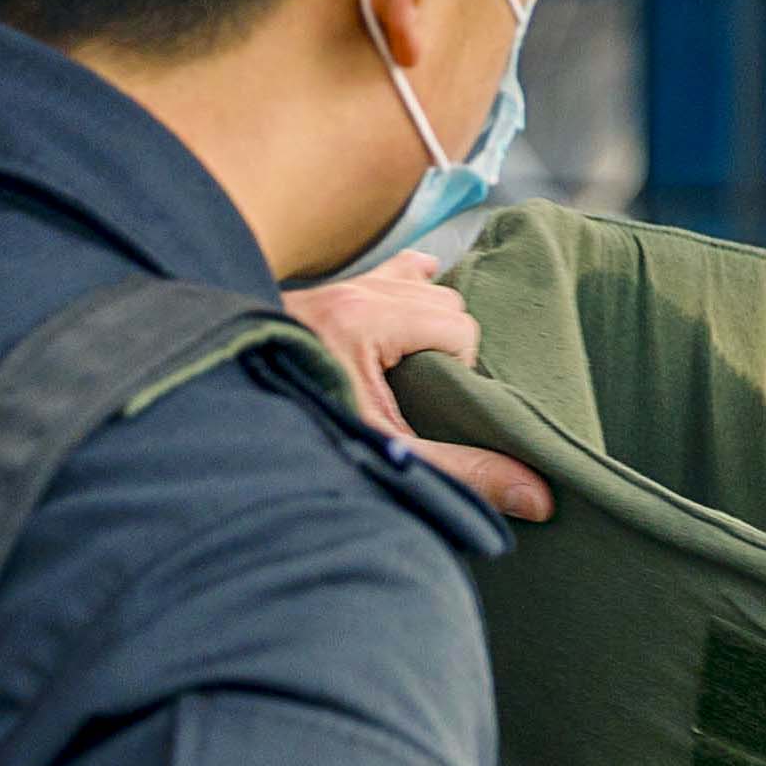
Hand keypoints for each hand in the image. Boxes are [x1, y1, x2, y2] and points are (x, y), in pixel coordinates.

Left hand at [286, 263, 553, 523]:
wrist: (228, 417)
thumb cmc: (304, 438)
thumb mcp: (389, 457)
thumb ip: (462, 473)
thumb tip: (538, 497)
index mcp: (363, 320)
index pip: (457, 328)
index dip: (462, 372)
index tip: (439, 409)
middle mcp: (350, 292)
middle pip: (445, 300)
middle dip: (450, 347)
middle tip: (431, 394)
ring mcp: (336, 288)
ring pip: (420, 282)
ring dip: (430, 319)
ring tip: (420, 368)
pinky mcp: (326, 294)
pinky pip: (389, 268)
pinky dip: (410, 283)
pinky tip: (419, 302)